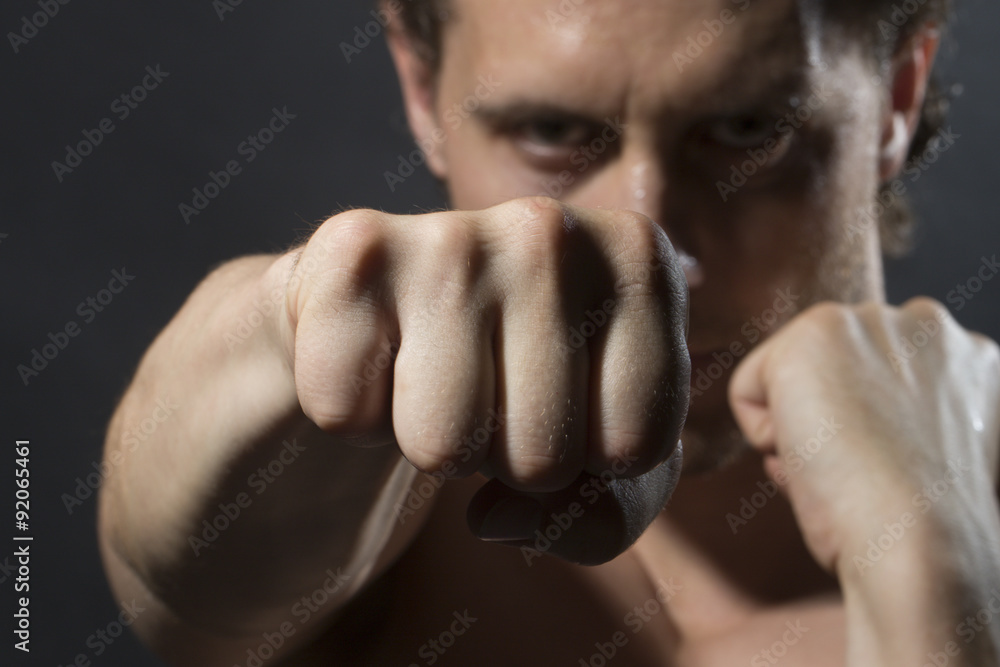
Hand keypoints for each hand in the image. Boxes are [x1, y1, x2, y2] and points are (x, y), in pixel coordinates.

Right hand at [283, 197, 689, 563]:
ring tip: (437, 375)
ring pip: (443, 447)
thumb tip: (496, 517)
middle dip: (507, 458)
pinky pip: (347, 415)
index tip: (568, 400)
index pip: (636, 447)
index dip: (592, 460)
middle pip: (542, 458)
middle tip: (490, 392)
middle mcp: (552, 231)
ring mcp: (451, 236)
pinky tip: (379, 355)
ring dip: (433, 442)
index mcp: (639, 259)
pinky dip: (356, 415)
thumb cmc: (518, 378)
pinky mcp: (354, 254)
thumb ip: (606, 517)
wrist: (394, 305)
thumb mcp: (601, 451)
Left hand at [729, 298, 999, 571]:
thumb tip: (828, 417)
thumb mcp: (923, 450)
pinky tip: (812, 457)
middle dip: (829, 424)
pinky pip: (747, 389)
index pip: (872, 385)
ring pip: (789, 380)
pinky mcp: (815, 332)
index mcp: (967, 359)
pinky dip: (762, 435)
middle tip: (863, 472)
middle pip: (830, 375)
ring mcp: (870, 321)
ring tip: (841, 467)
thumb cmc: (923, 525)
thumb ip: (890, 412)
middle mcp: (926, 323)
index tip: (889, 473)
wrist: (920, 542)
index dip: (864, 439)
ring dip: (800, 431)